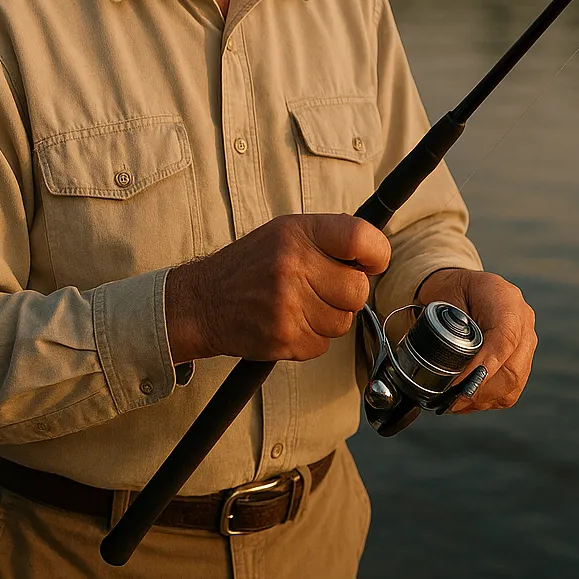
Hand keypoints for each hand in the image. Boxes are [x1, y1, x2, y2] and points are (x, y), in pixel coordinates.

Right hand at [165, 214, 390, 362]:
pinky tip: (289, 323)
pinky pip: (323, 345)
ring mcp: (287, 304)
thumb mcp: (286, 233)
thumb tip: (376, 258)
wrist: (201, 301)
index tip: (372, 262)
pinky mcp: (282, 338)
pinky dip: (312, 339)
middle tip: (325, 288)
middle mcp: (292, 265)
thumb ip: (329, 239)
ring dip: (329, 319)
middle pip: (358, 289)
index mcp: (297, 232)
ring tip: (301, 305)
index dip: (377, 253)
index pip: (360, 237)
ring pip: (343, 322)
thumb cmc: (252, 265)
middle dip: (348, 293)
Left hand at [417, 268, 536, 413]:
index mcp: (505, 298)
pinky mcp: (523, 358)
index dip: (483, 366)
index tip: (459, 382)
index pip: (504, 339)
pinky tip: (469, 400)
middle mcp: (523, 320)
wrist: (463, 286)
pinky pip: (512, 387)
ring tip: (456, 403)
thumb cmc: (451, 290)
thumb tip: (448, 370)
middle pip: (513, 367)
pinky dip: (490, 398)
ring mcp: (526, 340)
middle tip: (453, 398)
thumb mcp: (445, 298)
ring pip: (514, 381)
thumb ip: (448, 327)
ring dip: (484, 397)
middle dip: (481, 388)